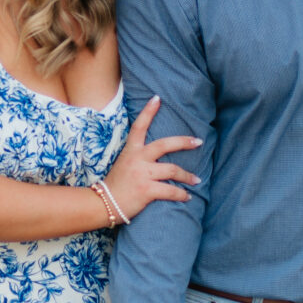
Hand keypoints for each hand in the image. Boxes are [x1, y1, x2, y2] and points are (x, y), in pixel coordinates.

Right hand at [105, 97, 199, 221]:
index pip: (139, 126)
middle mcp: (137, 159)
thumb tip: (157, 156)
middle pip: (165, 144)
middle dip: (184, 142)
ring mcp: (142, 174)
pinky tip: (187, 196)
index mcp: (131, 151)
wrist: (104, 204)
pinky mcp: (147, 190)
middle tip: (198, 141)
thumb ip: (138, 157)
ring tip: (196, 180)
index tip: (157, 98)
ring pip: (173, 170)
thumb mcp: (124, 164)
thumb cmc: (116, 184)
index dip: (148, 112)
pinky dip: (182, 194)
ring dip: (187, 176)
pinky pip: (171, 190)